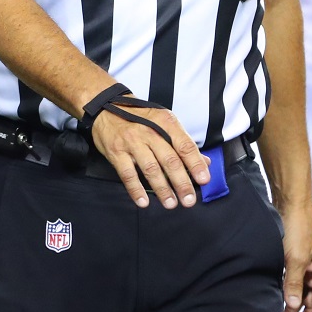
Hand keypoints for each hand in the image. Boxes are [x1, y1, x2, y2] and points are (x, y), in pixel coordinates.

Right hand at [86, 91, 210, 209]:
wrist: (106, 108)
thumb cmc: (140, 118)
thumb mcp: (164, 123)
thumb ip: (183, 143)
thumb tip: (205, 162)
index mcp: (166, 123)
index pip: (185, 145)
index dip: (195, 164)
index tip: (203, 180)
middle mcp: (150, 132)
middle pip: (170, 160)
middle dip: (181, 182)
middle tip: (189, 200)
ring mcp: (132, 142)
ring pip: (150, 168)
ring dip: (162, 189)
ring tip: (171, 203)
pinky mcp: (117, 152)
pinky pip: (127, 174)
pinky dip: (136, 189)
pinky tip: (143, 201)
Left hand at [278, 206, 311, 311]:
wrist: (289, 204)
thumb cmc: (298, 229)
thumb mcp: (295, 259)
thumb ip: (294, 284)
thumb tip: (294, 306)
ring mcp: (307, 265)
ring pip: (302, 293)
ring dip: (294, 309)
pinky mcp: (295, 259)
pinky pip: (294, 283)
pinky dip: (288, 295)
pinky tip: (280, 305)